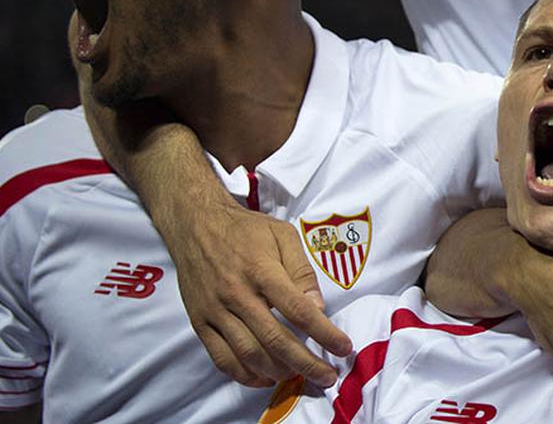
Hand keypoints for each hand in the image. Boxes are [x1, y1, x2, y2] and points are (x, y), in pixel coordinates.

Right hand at [71, 12, 352, 387]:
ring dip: (279, 372)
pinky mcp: (195, 310)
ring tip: (309, 383)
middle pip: (277, 340)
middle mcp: (235, 288)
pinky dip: (241, 369)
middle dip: (310, 362)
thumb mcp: (276, 215)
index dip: (327, 332)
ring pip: (246, 353)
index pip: (301, 309)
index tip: (350, 345)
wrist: (177, 194)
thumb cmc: (236, 200)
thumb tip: (328, 278)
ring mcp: (211, 304)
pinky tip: (263, 377)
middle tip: (336, 374)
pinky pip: (217, 351)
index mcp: (258, 261)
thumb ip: (301, 248)